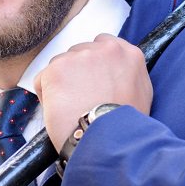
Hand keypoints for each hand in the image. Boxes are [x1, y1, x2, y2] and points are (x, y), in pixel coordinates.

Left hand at [33, 34, 152, 150]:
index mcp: (127, 53)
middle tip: (80, 98)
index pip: (102, 45)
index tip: (91, 81)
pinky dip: (47, 96)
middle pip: (78, 53)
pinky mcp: (56, 69)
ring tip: (72, 109)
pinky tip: (60, 112)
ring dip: (60, 84)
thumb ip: (127, 73)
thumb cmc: (125, 126)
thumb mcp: (141, 93)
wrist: (108, 140)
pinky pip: (42, 79)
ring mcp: (79, 57)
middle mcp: (103, 49)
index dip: (93, 66)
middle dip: (76, 73)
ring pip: (59, 65)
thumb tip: (116, 71)